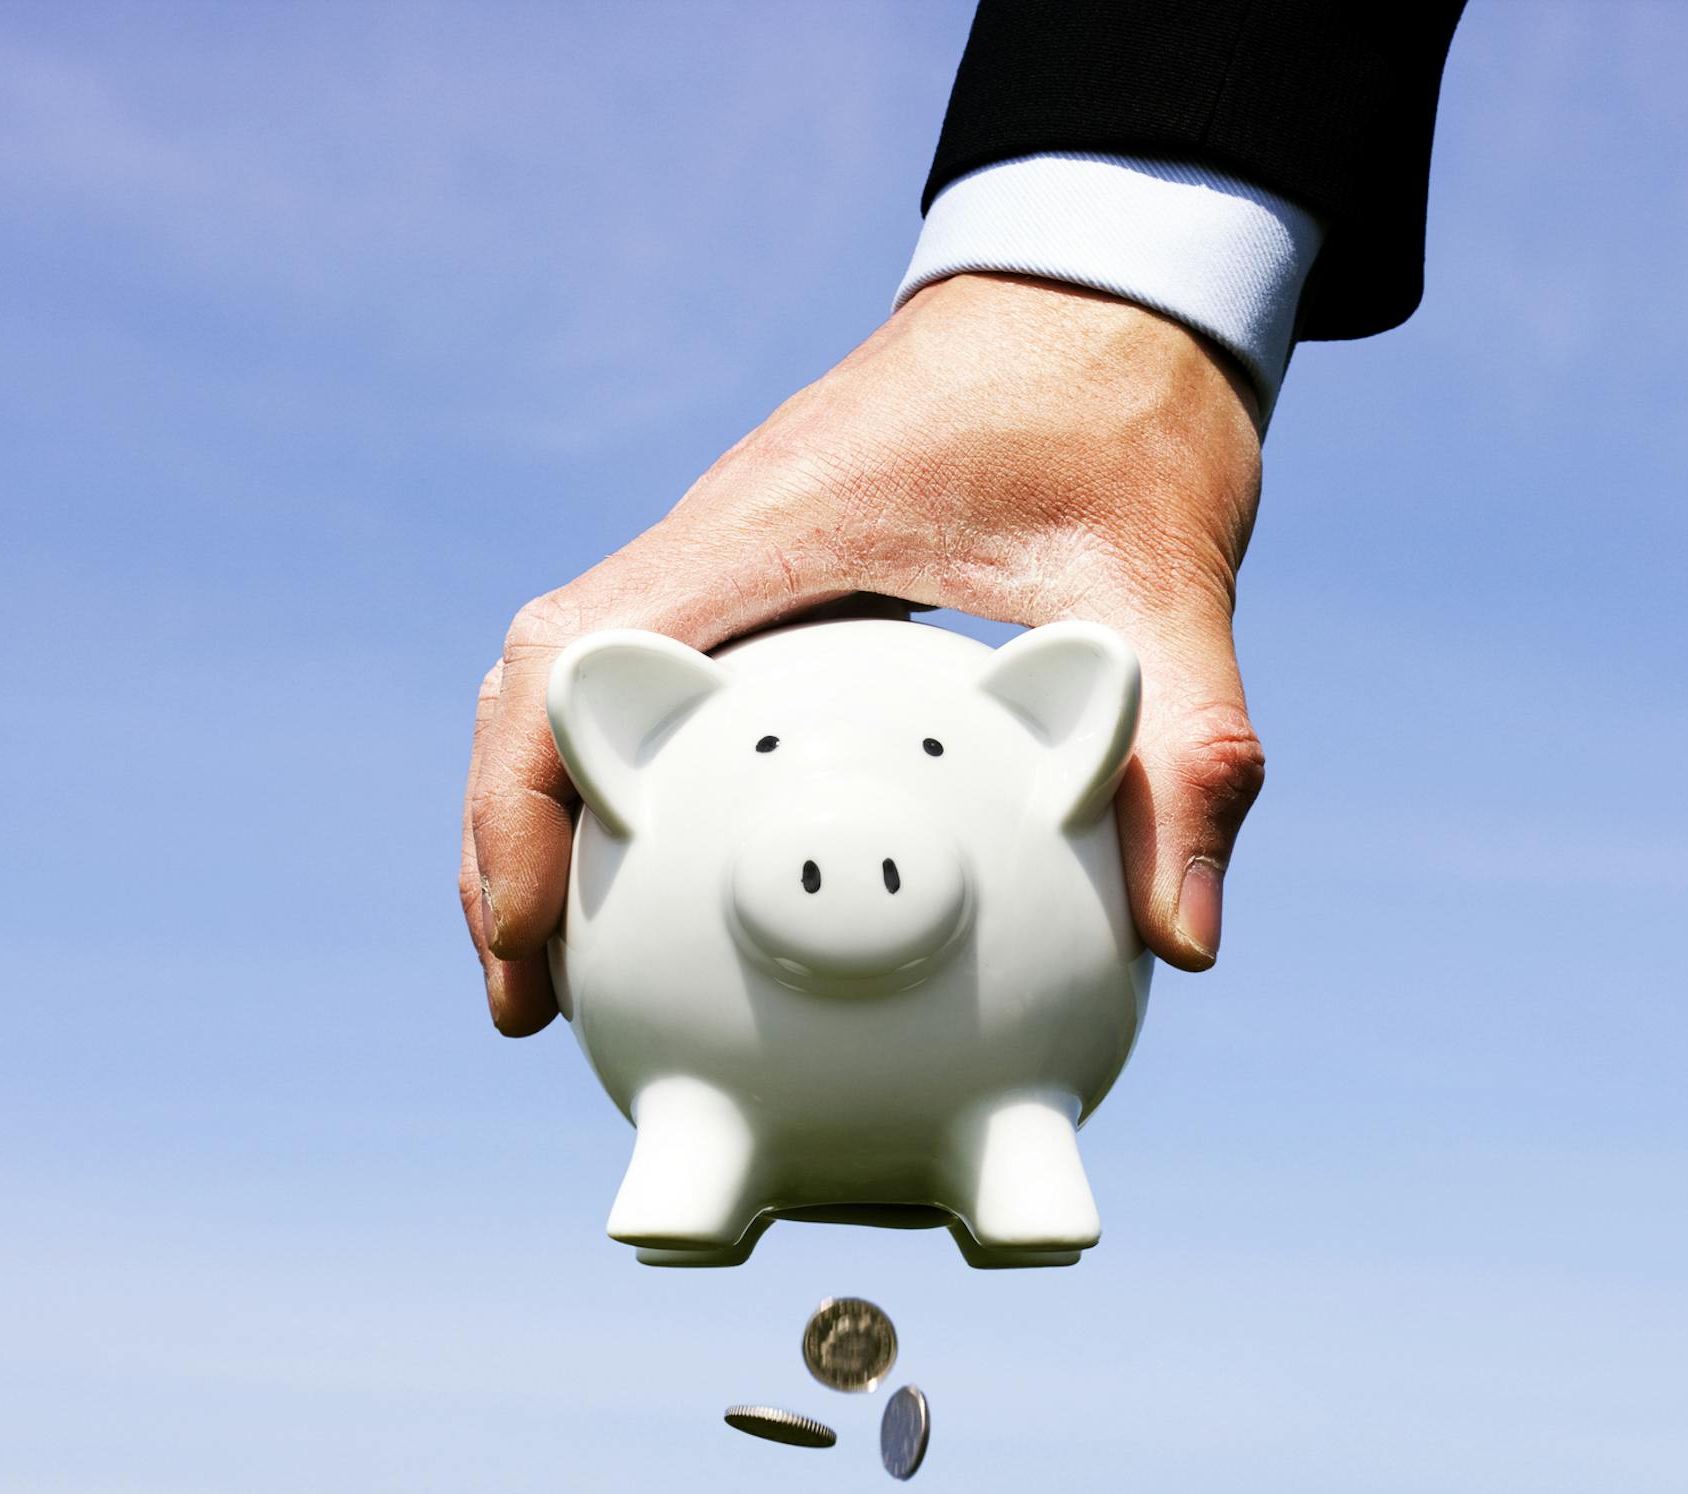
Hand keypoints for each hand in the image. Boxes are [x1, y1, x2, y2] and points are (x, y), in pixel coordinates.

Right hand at [462, 273, 1265, 1035]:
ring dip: (549, 826)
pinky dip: (630, 795)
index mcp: (773, 532)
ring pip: (572, 695)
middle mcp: (720, 543)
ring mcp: (731, 561)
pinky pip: (656, 694)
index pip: (574, 663)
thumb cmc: (1129, 419)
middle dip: (504, 847)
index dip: (517, 805)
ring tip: (568, 975)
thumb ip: (1183, 756)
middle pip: (531, 694)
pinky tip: (686, 895)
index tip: (528, 941)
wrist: (1113, 295)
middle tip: (530, 1005)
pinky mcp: (765, 582)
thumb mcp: (1169, 586)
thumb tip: (1182, 944)